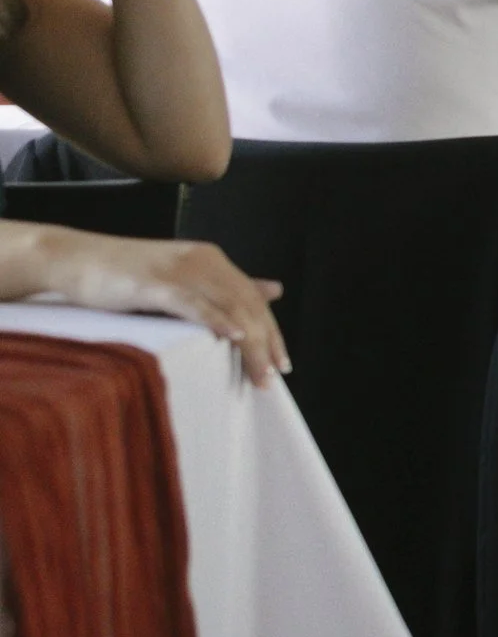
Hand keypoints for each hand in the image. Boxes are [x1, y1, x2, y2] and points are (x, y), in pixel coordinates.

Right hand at [4, 229, 287, 384]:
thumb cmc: (124, 275)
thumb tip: (274, 289)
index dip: (271, 331)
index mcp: (210, 259)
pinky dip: (217, 319)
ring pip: (227, 306)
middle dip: (266, 343)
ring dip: (249, 341)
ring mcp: (178, 269)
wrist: (75, 259)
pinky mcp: (155, 282)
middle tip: (275, 378)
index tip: (283, 365)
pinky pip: (193, 302)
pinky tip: (234, 336)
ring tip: (260, 372)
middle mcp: (202, 260)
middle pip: (246, 303)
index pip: (252, 298)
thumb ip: (223, 287)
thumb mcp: (180, 279)